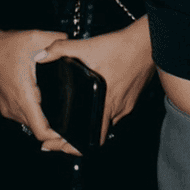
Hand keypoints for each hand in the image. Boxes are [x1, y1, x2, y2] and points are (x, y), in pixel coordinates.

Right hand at [0, 27, 70, 150]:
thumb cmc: (5, 46)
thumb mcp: (35, 38)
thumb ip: (57, 40)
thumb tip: (71, 42)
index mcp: (24, 95)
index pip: (40, 130)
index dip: (56, 136)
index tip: (68, 133)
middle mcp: (15, 107)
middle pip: (37, 127)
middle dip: (52, 125)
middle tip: (69, 116)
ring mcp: (8, 108)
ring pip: (29, 121)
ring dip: (41, 116)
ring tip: (56, 104)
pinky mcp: (4, 106)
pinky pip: (22, 115)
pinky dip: (32, 110)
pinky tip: (39, 95)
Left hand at [36, 17, 155, 154]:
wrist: (148, 41)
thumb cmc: (121, 46)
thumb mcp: (87, 46)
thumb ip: (61, 49)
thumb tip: (40, 56)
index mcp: (105, 104)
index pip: (91, 141)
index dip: (73, 148)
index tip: (58, 145)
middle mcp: (117, 110)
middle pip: (97, 132)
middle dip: (78, 134)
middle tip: (62, 131)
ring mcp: (127, 104)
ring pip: (107, 120)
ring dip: (93, 119)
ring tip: (79, 112)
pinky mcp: (134, 96)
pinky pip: (117, 109)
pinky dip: (106, 107)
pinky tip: (99, 95)